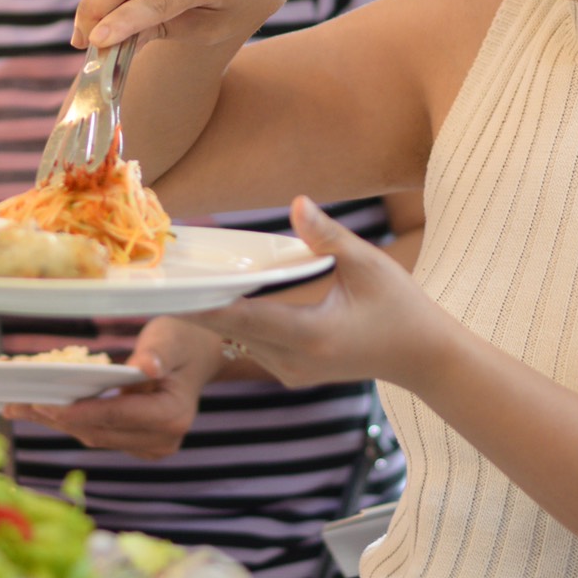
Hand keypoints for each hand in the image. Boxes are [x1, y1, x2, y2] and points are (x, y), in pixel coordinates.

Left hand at [5, 318, 228, 457]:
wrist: (196, 356)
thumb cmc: (181, 341)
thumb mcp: (170, 338)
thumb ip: (157, 353)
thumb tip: (146, 367)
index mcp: (172, 415)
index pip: (117, 416)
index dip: (79, 412)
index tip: (44, 405)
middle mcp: (162, 440)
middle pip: (99, 432)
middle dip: (56, 419)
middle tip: (16, 404)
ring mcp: (149, 447)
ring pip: (93, 436)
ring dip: (55, 423)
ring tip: (17, 408)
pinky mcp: (136, 445)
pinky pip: (97, 434)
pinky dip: (69, 422)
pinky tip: (41, 411)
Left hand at [187, 198, 450, 389]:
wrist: (423, 358)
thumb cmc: (401, 307)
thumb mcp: (370, 265)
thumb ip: (329, 236)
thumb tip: (297, 202)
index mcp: (312, 336)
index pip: (244, 318)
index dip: (203, 305)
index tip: (169, 292)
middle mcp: (294, 362)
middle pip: (230, 331)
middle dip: (195, 305)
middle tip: (155, 280)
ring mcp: (291, 373)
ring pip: (238, 341)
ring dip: (212, 315)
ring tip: (174, 285)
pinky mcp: (292, 374)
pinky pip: (252, 347)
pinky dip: (234, 323)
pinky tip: (212, 299)